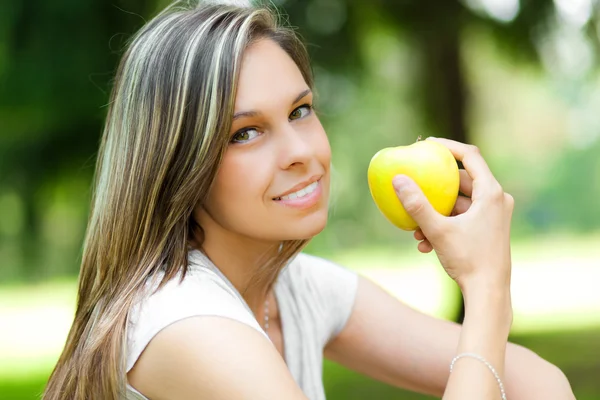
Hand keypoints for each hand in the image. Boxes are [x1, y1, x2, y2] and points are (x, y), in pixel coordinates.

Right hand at [392, 138, 513, 290]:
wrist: (489, 293)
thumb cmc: (468, 261)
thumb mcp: (438, 231)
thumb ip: (416, 205)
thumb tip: (397, 179)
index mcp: (492, 193)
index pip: (470, 155)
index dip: (448, 146)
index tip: (426, 144)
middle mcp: (497, 200)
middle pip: (463, 180)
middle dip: (435, 185)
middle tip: (416, 178)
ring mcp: (494, 215)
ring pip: (460, 202)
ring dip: (435, 212)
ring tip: (415, 227)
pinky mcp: (488, 229)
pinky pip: (462, 218)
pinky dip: (444, 224)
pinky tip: (424, 243)